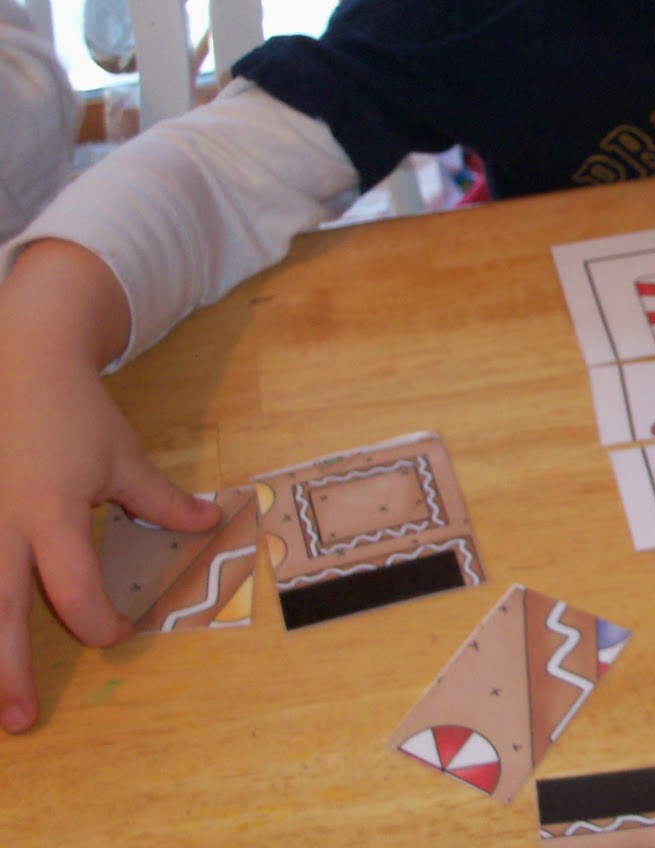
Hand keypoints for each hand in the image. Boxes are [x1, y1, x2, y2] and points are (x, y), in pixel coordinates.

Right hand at [0, 241, 218, 732]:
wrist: (19, 358)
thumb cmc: (73, 412)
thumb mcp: (123, 455)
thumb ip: (162, 500)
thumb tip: (210, 522)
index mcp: (52, 511)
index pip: (75, 587)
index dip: (98, 619)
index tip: (117, 629)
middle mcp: (1, 523)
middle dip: (6, 672)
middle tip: (21, 720)